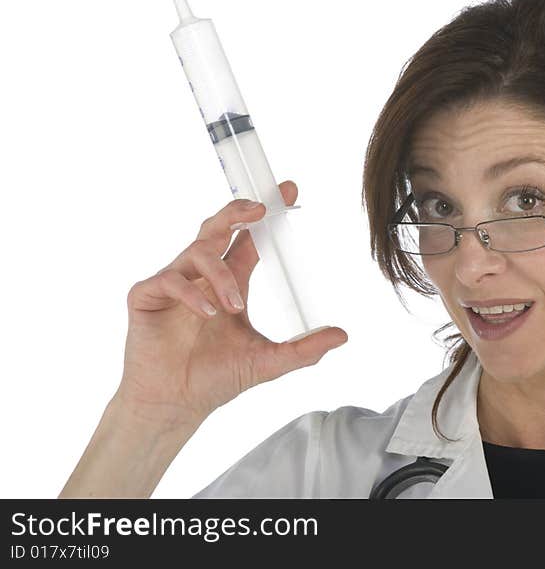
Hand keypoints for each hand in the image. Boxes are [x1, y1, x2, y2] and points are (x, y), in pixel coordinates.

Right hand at [119, 180, 347, 428]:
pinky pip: (169, 279)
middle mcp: (201, 276)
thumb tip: (342, 335)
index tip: (289, 193)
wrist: (174, 405)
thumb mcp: (268, 362)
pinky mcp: (147, 296)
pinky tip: (207, 313)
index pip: (249, 239)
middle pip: (218, 227)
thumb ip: (303, 349)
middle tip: (260, 209)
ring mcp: (173, 283)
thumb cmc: (215, 378)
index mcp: (229, 282)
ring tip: (234, 306)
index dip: (267, 216)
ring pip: (198, 251)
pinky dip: (190, 294)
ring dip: (220, 275)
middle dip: (238, 212)